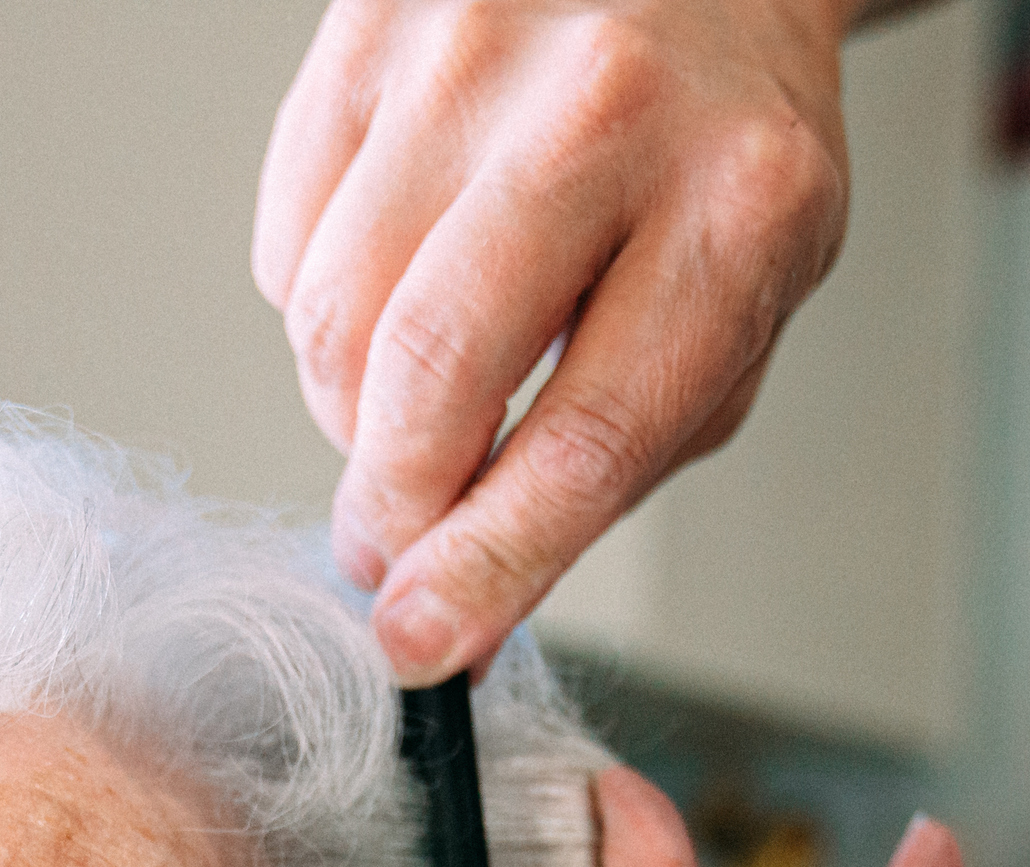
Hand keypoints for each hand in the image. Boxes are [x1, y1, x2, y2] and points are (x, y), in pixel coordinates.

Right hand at [255, 0, 863, 681]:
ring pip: (332, 311)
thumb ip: (614, 455)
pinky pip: (290, 240)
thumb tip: (462, 600)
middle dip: (391, 505)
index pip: (589, 436)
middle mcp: (607, 107)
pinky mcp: (371, 23)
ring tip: (415, 408)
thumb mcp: (736, 309)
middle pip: (432, 366)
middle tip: (388, 556)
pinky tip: (397, 288)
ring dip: (352, 416)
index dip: (490, 563)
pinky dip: (322, 311)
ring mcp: (473, 46)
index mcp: (740, 203)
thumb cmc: (724, 156)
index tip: (422, 642)